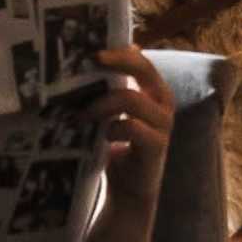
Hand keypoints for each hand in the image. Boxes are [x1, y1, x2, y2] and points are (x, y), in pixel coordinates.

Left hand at [83, 42, 176, 218]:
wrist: (129, 190)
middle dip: (117, 62)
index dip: (119, 52)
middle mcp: (162, 101)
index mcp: (153, 90)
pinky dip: (111, 129)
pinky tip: (101, 137)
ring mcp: (162, 123)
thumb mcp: (112, 114)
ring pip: (131, 98)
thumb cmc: (117, 147)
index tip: (93, 50)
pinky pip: (131, 127)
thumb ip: (108, 91)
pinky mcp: (157, 144)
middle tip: (92, 63)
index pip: (141, 59)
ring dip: (101, 104)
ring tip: (82, 115)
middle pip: (144, 69)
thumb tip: (79, 66)